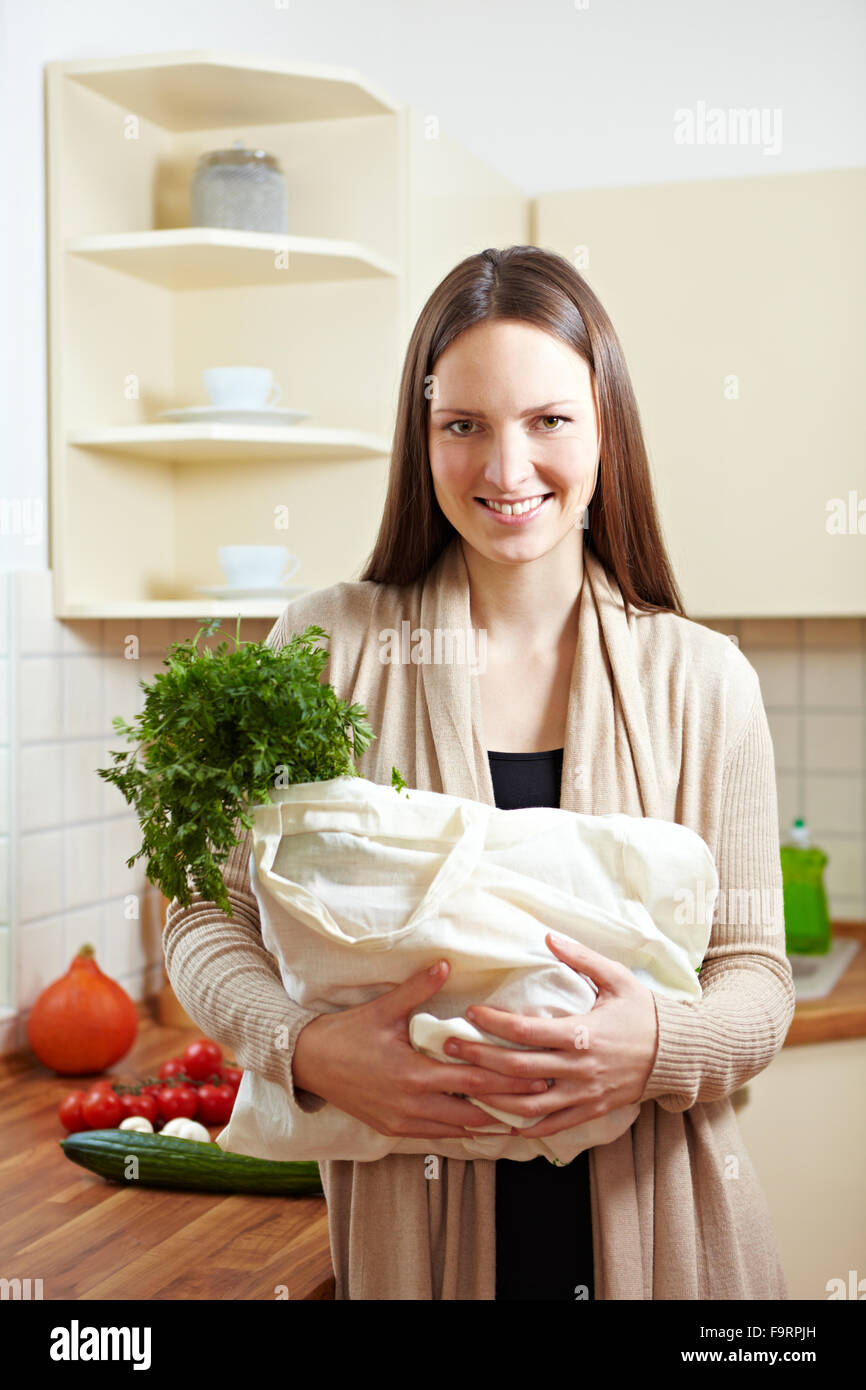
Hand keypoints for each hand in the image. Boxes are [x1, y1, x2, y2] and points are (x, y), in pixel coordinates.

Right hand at [291, 959, 552, 1140]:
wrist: (307, 1063)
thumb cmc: (346, 1033)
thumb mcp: (383, 1009)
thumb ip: (418, 989)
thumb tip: (446, 964)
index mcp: (413, 1074)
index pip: (473, 1081)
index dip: (508, 1080)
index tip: (537, 1075)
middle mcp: (412, 1104)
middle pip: (474, 1111)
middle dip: (509, 1105)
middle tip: (541, 1099)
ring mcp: (403, 1121)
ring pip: (458, 1129)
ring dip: (489, 1121)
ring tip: (521, 1113)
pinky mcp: (393, 1130)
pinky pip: (437, 1134)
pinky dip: (462, 1128)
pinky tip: (482, 1123)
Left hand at [441, 931, 659, 1137]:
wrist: (675, 1053)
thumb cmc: (643, 1011)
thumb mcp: (616, 978)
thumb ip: (581, 957)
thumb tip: (547, 935)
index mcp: (582, 1033)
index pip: (527, 1031)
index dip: (494, 1023)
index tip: (470, 1014)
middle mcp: (579, 1067)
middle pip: (518, 1068)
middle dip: (479, 1059)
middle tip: (449, 1048)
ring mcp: (584, 1094)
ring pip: (528, 1104)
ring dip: (492, 1097)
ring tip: (463, 1087)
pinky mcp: (590, 1111)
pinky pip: (551, 1125)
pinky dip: (523, 1127)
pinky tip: (499, 1121)